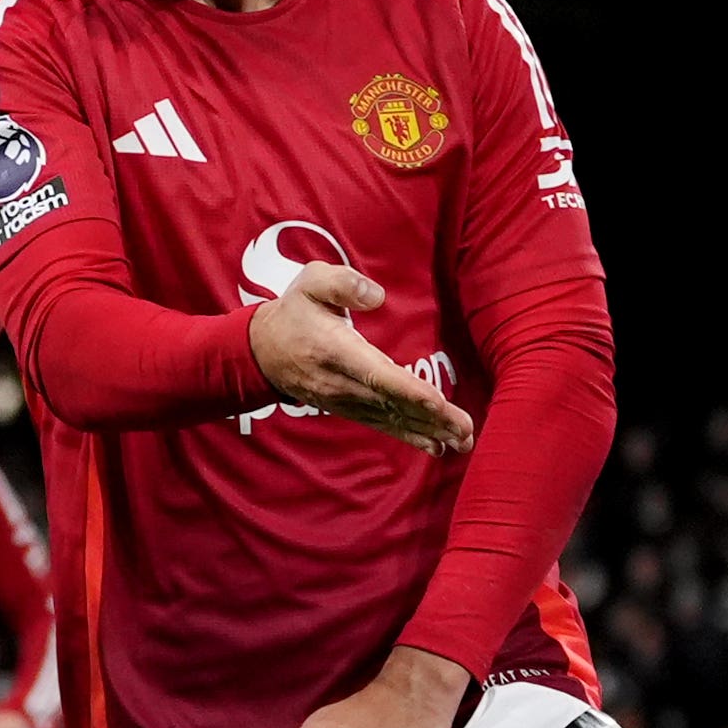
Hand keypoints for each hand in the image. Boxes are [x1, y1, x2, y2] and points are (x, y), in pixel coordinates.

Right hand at [246, 265, 473, 453]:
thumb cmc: (294, 312)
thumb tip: (376, 296)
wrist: (262, 351)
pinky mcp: (349, 408)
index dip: (408, 390)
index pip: (377, 374)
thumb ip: (342, 283)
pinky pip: (382, 425)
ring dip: (428, 431)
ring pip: (392, 418)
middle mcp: (343, 382)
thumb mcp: (309, 282)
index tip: (437, 403)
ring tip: (462, 442)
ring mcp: (345, 400)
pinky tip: (435, 445)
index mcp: (337, 350)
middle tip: (466, 431)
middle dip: (431, 418)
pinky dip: (409, 436)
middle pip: (393, 403)